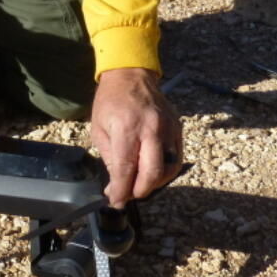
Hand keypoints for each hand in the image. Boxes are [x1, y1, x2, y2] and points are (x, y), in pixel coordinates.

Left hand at [90, 67, 181, 206]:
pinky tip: (153, 173)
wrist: (131, 75)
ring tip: (140, 184)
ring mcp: (168, 128)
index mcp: (127, 127)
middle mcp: (151, 128)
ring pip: (169, 168)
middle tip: (128, 195)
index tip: (116, 201)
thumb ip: (110, 158)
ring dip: (154, 183)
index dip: (122, 190)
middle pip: (153, 172)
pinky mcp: (177, 128)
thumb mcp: (99, 129)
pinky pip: (176, 158)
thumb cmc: (110, 102)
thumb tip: (116, 185)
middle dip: (140, 191)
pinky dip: (166, 171)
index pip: (126, 168)